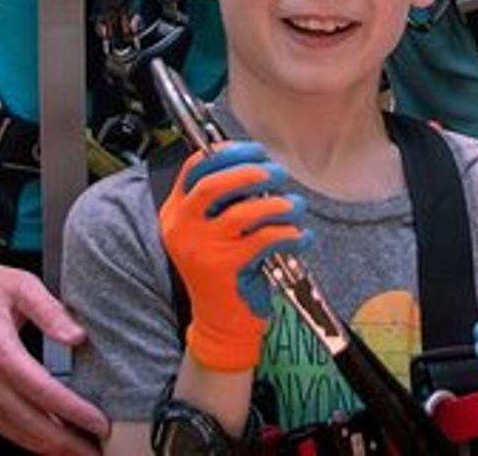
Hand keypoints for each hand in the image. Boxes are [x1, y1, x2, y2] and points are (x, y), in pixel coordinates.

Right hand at [0, 242, 107, 453]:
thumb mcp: (21, 285)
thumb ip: (51, 311)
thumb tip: (77, 336)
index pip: (43, 392)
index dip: (74, 412)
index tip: (99, 423)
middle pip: (30, 423)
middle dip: (66, 442)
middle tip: (96, 450)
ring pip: (15, 432)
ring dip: (48, 446)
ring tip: (78, 450)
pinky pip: (1, 427)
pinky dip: (26, 439)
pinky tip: (47, 441)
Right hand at [157, 141, 303, 372]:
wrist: (219, 326)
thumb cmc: (223, 273)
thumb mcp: (212, 234)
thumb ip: (226, 201)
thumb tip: (259, 165)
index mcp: (176, 214)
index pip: (195, 168)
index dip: (228, 152)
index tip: (256, 151)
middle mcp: (182, 229)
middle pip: (214, 183)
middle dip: (251, 171)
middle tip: (277, 173)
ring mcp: (203, 248)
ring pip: (245, 211)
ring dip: (279, 203)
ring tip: (295, 206)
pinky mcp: (227, 268)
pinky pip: (266, 238)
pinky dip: (290, 232)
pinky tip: (301, 235)